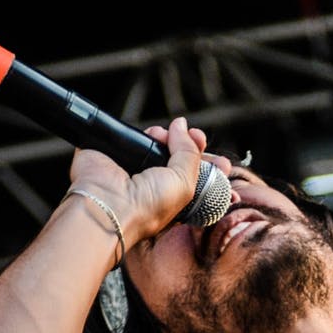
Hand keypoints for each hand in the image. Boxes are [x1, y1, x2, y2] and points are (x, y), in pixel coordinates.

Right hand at [68, 117, 230, 241]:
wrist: (108, 203)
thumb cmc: (147, 206)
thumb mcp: (185, 183)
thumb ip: (190, 153)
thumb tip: (183, 127)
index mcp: (177, 200)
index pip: (200, 183)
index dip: (213, 171)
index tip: (224, 164)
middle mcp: (159, 185)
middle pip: (183, 159)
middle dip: (194, 146)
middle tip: (199, 139)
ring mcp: (140, 169)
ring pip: (162, 145)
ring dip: (171, 136)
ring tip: (170, 136)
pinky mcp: (122, 155)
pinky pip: (140, 138)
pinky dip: (150, 133)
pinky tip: (155, 134)